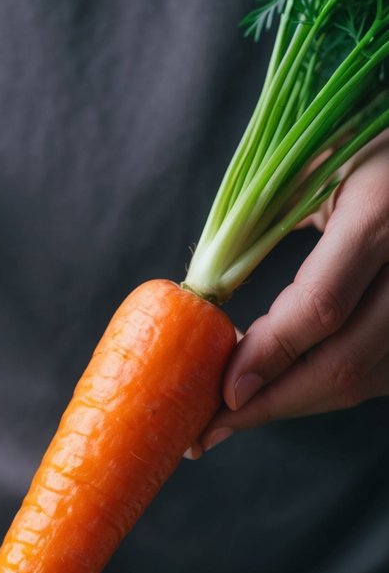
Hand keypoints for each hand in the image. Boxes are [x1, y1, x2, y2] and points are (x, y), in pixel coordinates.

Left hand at [197, 132, 388, 452]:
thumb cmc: (371, 142)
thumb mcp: (318, 163)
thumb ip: (264, 224)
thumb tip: (203, 295)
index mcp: (381, 212)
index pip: (320, 308)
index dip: (267, 358)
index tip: (220, 394)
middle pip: (343, 366)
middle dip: (268, 406)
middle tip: (207, 430)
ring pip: (362, 382)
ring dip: (292, 405)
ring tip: (231, 417)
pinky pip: (379, 376)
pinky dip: (323, 390)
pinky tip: (279, 391)